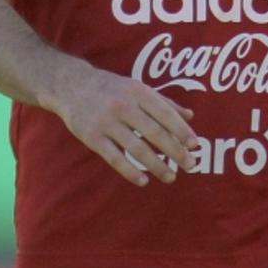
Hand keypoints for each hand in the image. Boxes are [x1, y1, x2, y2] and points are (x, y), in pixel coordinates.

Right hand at [50, 64, 197, 185]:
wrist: (72, 86)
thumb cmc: (113, 89)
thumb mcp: (138, 88)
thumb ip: (165, 103)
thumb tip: (190, 117)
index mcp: (138, 92)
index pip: (165, 113)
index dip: (181, 130)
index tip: (195, 145)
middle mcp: (124, 106)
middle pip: (154, 133)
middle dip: (175, 151)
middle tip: (190, 165)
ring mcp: (107, 122)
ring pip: (136, 148)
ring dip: (156, 165)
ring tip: (170, 177)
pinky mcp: (92, 138)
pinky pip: (114, 158)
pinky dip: (130, 171)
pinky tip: (143, 181)